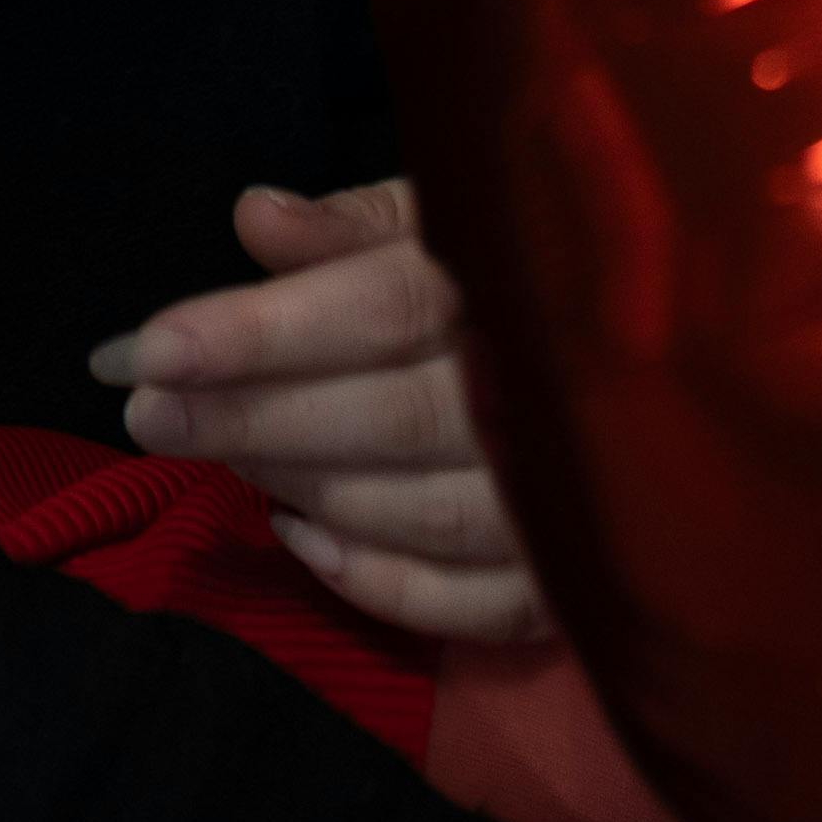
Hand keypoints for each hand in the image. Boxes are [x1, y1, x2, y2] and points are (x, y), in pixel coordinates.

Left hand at [90, 177, 552, 641]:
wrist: (680, 364)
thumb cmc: (541, 271)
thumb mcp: (457, 215)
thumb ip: (360, 223)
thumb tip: (254, 217)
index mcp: (520, 281)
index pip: (378, 309)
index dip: (259, 333)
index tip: (145, 349)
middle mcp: (555, 395)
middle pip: (385, 418)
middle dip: (251, 419)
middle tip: (140, 414)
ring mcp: (579, 502)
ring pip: (419, 513)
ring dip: (302, 488)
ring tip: (215, 457)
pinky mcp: (585, 584)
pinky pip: (475, 606)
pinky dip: (381, 583)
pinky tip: (303, 541)